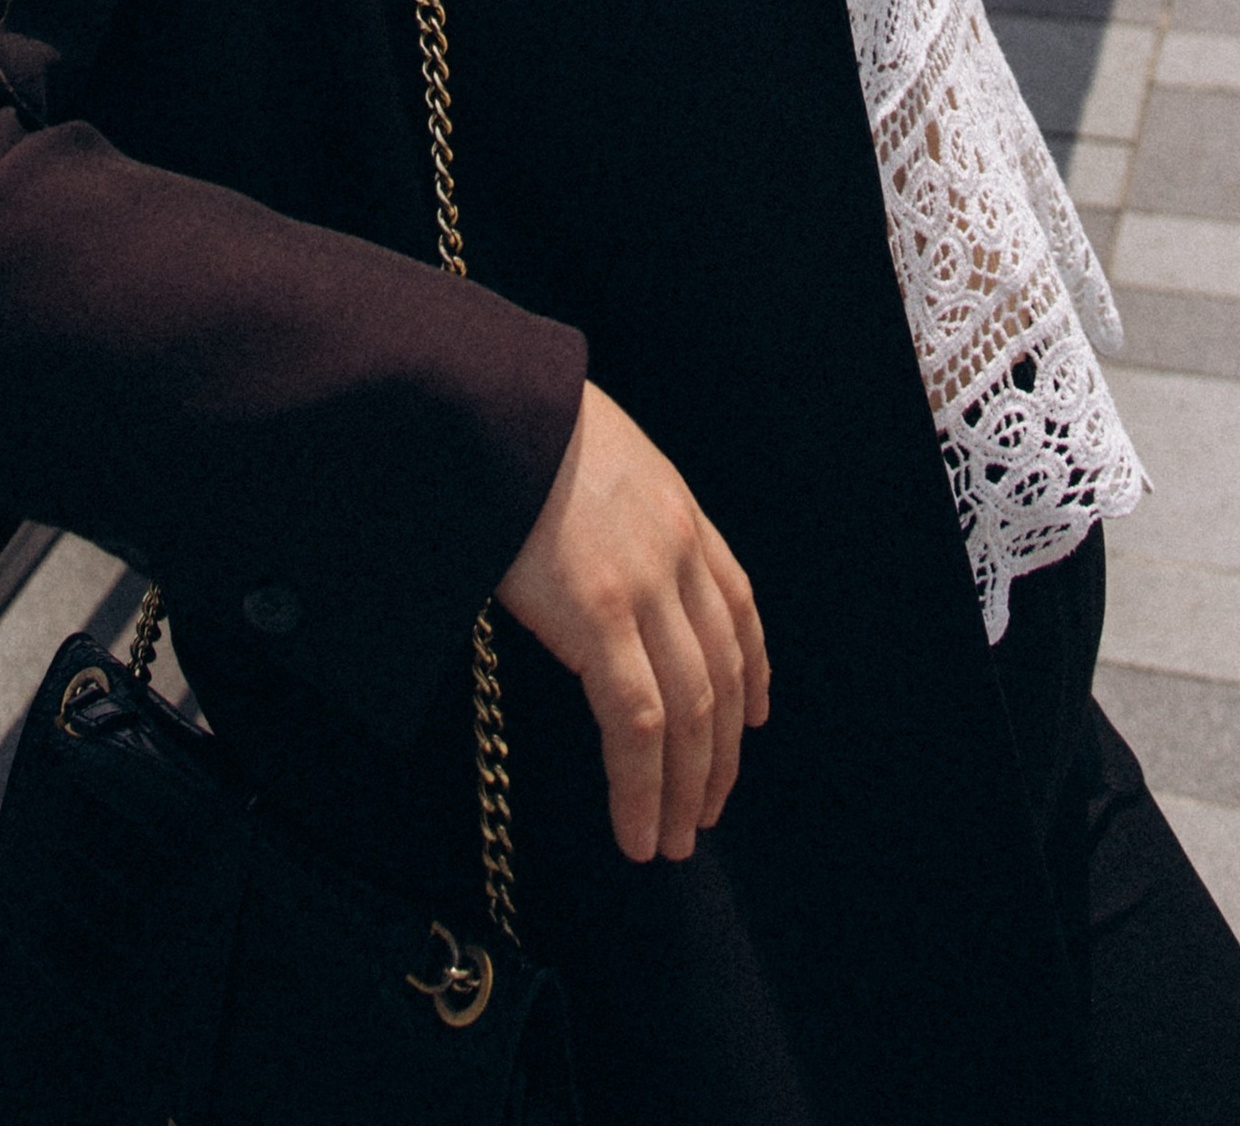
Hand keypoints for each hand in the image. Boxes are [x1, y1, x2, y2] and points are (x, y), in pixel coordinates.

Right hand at [497, 383, 767, 864]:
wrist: (488, 400)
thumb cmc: (514, 426)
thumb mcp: (591, 457)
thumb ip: (611, 513)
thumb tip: (589, 558)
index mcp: (675, 509)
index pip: (737, 604)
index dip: (750, 669)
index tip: (751, 719)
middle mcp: (676, 549)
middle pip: (720, 672)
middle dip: (718, 752)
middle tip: (705, 810)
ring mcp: (644, 584)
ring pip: (689, 712)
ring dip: (685, 788)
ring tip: (670, 840)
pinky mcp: (601, 615)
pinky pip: (637, 724)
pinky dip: (642, 787)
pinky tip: (636, 829)